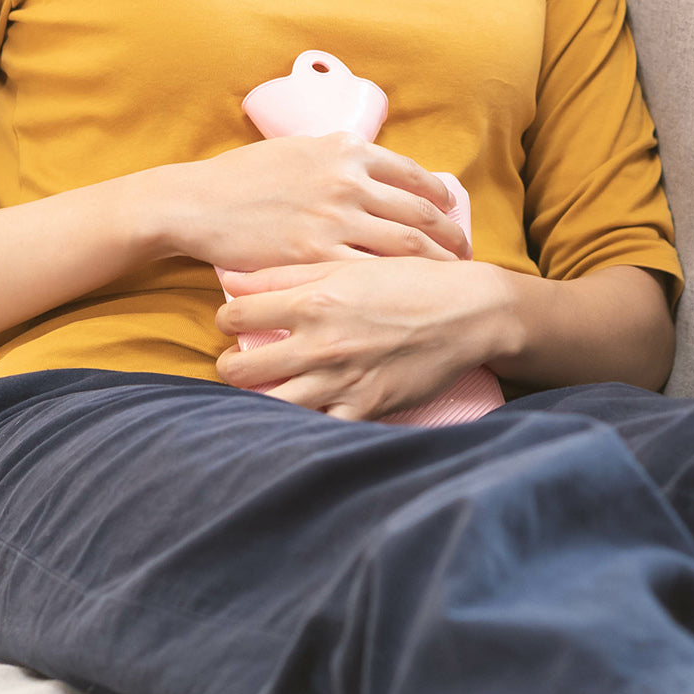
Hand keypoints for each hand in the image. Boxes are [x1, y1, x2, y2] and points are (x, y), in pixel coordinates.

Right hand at [165, 131, 471, 273]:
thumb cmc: (244, 177)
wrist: (197, 203)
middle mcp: (348, 180)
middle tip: (466, 253)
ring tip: (450, 278)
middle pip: (420, 213)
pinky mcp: (316, 255)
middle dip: (451, 236)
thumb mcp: (299, 149)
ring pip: (406, 244)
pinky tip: (408, 296)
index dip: (441, 198)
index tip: (452, 212)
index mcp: (347, 150)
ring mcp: (334, 218)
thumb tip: (376, 167)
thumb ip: (340, 158)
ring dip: (436, 263)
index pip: (413, 175)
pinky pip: (372, 272)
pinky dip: (398, 284)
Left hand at [213, 257, 511, 420]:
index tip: (231, 323)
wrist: (468, 312)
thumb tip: (233, 280)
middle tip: (237, 363)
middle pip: (242, 368)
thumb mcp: (349, 264)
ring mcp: (341, 380)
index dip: (225, 320)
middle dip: (230, 367)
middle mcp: (321, 342)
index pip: (236, 315)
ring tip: (260, 391)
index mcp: (314, 299)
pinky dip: (299, 427)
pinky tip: (296, 416)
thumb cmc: (408, 281)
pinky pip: (316, 429)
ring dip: (256, 399)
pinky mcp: (365, 409)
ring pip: (270, 405)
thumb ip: (288, 273)